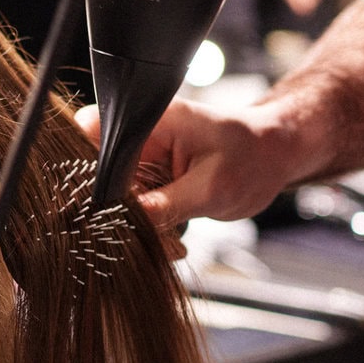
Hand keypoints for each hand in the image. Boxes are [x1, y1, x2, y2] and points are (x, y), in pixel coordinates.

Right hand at [75, 95, 313, 227]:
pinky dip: (147, 227)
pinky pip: (130, 206)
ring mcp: (141, 158)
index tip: (113, 212)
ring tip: (173, 241)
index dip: (91, 176)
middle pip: (98, 173)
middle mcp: (140, 135)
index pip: (94, 138)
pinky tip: (173, 239)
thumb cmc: (254, 158)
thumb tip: (123, 222)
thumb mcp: (212, 189)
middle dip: (119, 212)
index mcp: (153, 121)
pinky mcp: (146, 177)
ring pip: (113, 197)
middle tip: (153, 237)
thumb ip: (165, 206)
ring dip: (135, 225)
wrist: (273, 156)